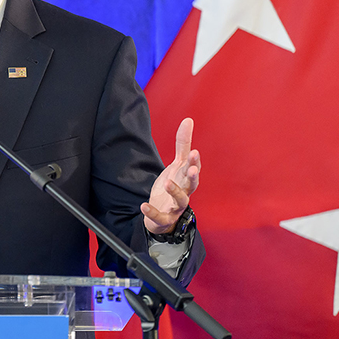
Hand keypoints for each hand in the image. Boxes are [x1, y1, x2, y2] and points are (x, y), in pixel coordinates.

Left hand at [141, 117, 199, 234]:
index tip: (194, 152)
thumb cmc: (174, 185)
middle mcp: (185, 192)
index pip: (194, 169)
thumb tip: (188, 120)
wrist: (164, 214)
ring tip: (166, 182)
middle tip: (191, 169)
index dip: (195, 162)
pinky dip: (152, 212)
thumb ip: (183, 144)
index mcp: (187, 178)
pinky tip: (143, 205)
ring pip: (180, 201)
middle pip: (192, 185)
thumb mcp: (178, 164)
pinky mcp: (164, 218)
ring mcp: (176, 207)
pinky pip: (160, 216)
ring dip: (175, 192)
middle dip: (193, 177)